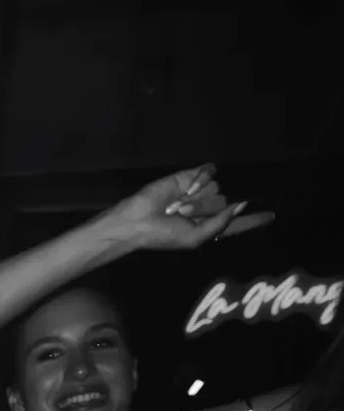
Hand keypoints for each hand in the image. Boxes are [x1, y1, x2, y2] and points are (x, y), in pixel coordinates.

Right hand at [109, 164, 273, 253]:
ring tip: (177, 207)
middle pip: (226, 203)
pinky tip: (186, 189)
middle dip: (206, 210)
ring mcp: (200, 191)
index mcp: (211, 228)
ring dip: (198, 199)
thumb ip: (221, 224)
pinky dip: (199, 179)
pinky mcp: (190, 176)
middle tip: (183, 216)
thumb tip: (241, 204)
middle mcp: (208, 208)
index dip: (254, 220)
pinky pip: (208, 172)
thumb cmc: (164, 236)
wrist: (139, 221)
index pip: (237, 223)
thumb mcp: (196, 238)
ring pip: (216, 189)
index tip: (272, 215)